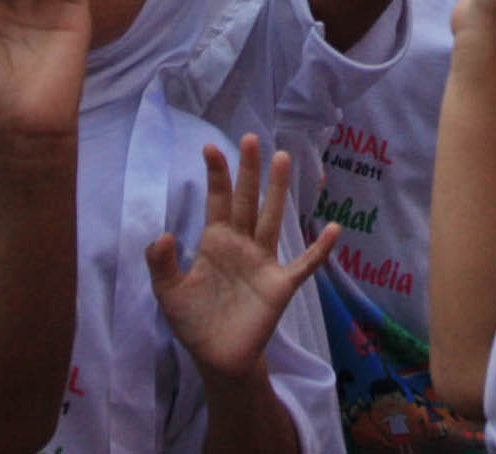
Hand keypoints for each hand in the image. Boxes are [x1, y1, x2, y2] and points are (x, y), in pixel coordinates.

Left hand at [148, 135, 340, 384]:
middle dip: (248, 171)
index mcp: (215, 242)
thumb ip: (161, 265)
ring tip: (283, 159)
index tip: (211, 147)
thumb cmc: (194, 322)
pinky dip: (319, 249)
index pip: (217, 201)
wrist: (218, 359)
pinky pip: (303, 264)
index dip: (215, 175)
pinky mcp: (280, 285)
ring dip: (278, 191)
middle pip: (246, 200)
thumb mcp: (168, 293)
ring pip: (272, 218)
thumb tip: (161, 235)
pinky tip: (334, 229)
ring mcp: (263, 262)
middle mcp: (241, 244)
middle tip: (252, 138)